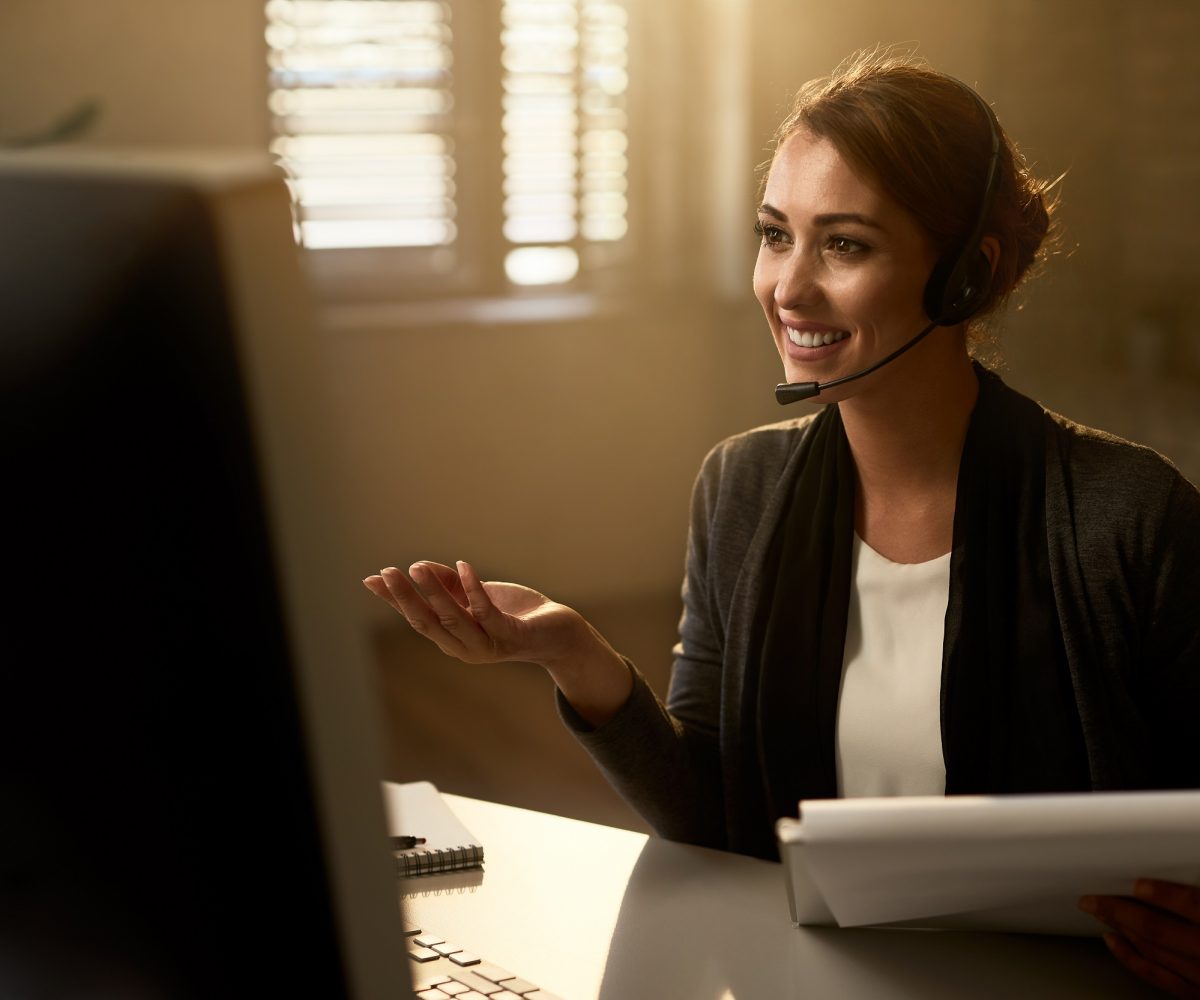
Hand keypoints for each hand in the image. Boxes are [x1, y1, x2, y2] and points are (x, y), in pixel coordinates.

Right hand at [362, 560, 632, 724]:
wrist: (558, 633)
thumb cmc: (514, 614)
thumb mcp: (475, 596)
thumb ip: (448, 585)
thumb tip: (417, 567)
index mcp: (452, 638)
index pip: (416, 618)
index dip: (394, 600)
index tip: (372, 579)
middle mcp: (464, 647)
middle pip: (428, 622)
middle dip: (406, 597)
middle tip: (388, 571)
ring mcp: (488, 645)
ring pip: (454, 619)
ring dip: (434, 592)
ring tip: (416, 567)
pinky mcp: (511, 636)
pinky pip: (488, 613)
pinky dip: (474, 589)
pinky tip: (463, 566)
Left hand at [1080, 879, 1199, 997]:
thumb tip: (1190, 866)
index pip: (1195, 907)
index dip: (1164, 894)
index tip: (1138, 882)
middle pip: (1163, 932)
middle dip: (1122, 911)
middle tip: (1094, 897)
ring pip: (1156, 954)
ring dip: (1122, 930)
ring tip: (1099, 911)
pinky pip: (1160, 979)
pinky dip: (1132, 959)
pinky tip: (1114, 942)